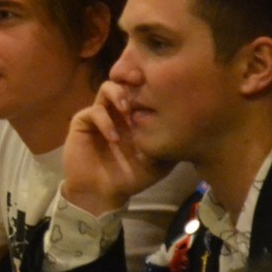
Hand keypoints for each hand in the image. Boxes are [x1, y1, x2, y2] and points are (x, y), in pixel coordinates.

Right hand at [61, 82, 173, 216]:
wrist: (101, 192)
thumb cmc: (131, 177)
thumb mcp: (159, 163)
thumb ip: (170, 144)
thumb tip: (188, 127)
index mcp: (138, 118)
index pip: (144, 91)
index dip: (152, 83)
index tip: (165, 84)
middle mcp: (119, 112)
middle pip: (125, 82)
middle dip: (133, 79)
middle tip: (142, 84)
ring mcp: (101, 115)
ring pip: (107, 88)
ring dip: (118, 94)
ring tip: (127, 108)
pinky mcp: (83, 122)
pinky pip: (94, 111)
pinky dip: (105, 120)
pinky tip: (113, 137)